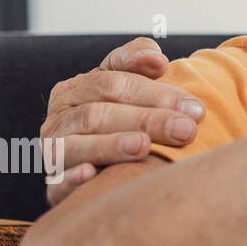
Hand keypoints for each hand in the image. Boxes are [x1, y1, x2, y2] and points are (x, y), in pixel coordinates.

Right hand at [41, 37, 205, 204]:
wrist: (96, 160)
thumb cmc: (121, 113)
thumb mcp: (125, 81)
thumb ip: (136, 60)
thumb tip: (157, 59)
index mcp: (75, 91)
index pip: (113, 84)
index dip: (154, 93)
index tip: (193, 106)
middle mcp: (59, 120)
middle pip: (98, 115)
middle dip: (146, 120)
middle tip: (186, 129)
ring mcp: (53, 154)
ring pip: (76, 146)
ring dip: (111, 146)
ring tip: (144, 146)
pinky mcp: (53, 186)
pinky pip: (57, 183)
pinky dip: (72, 179)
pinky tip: (92, 175)